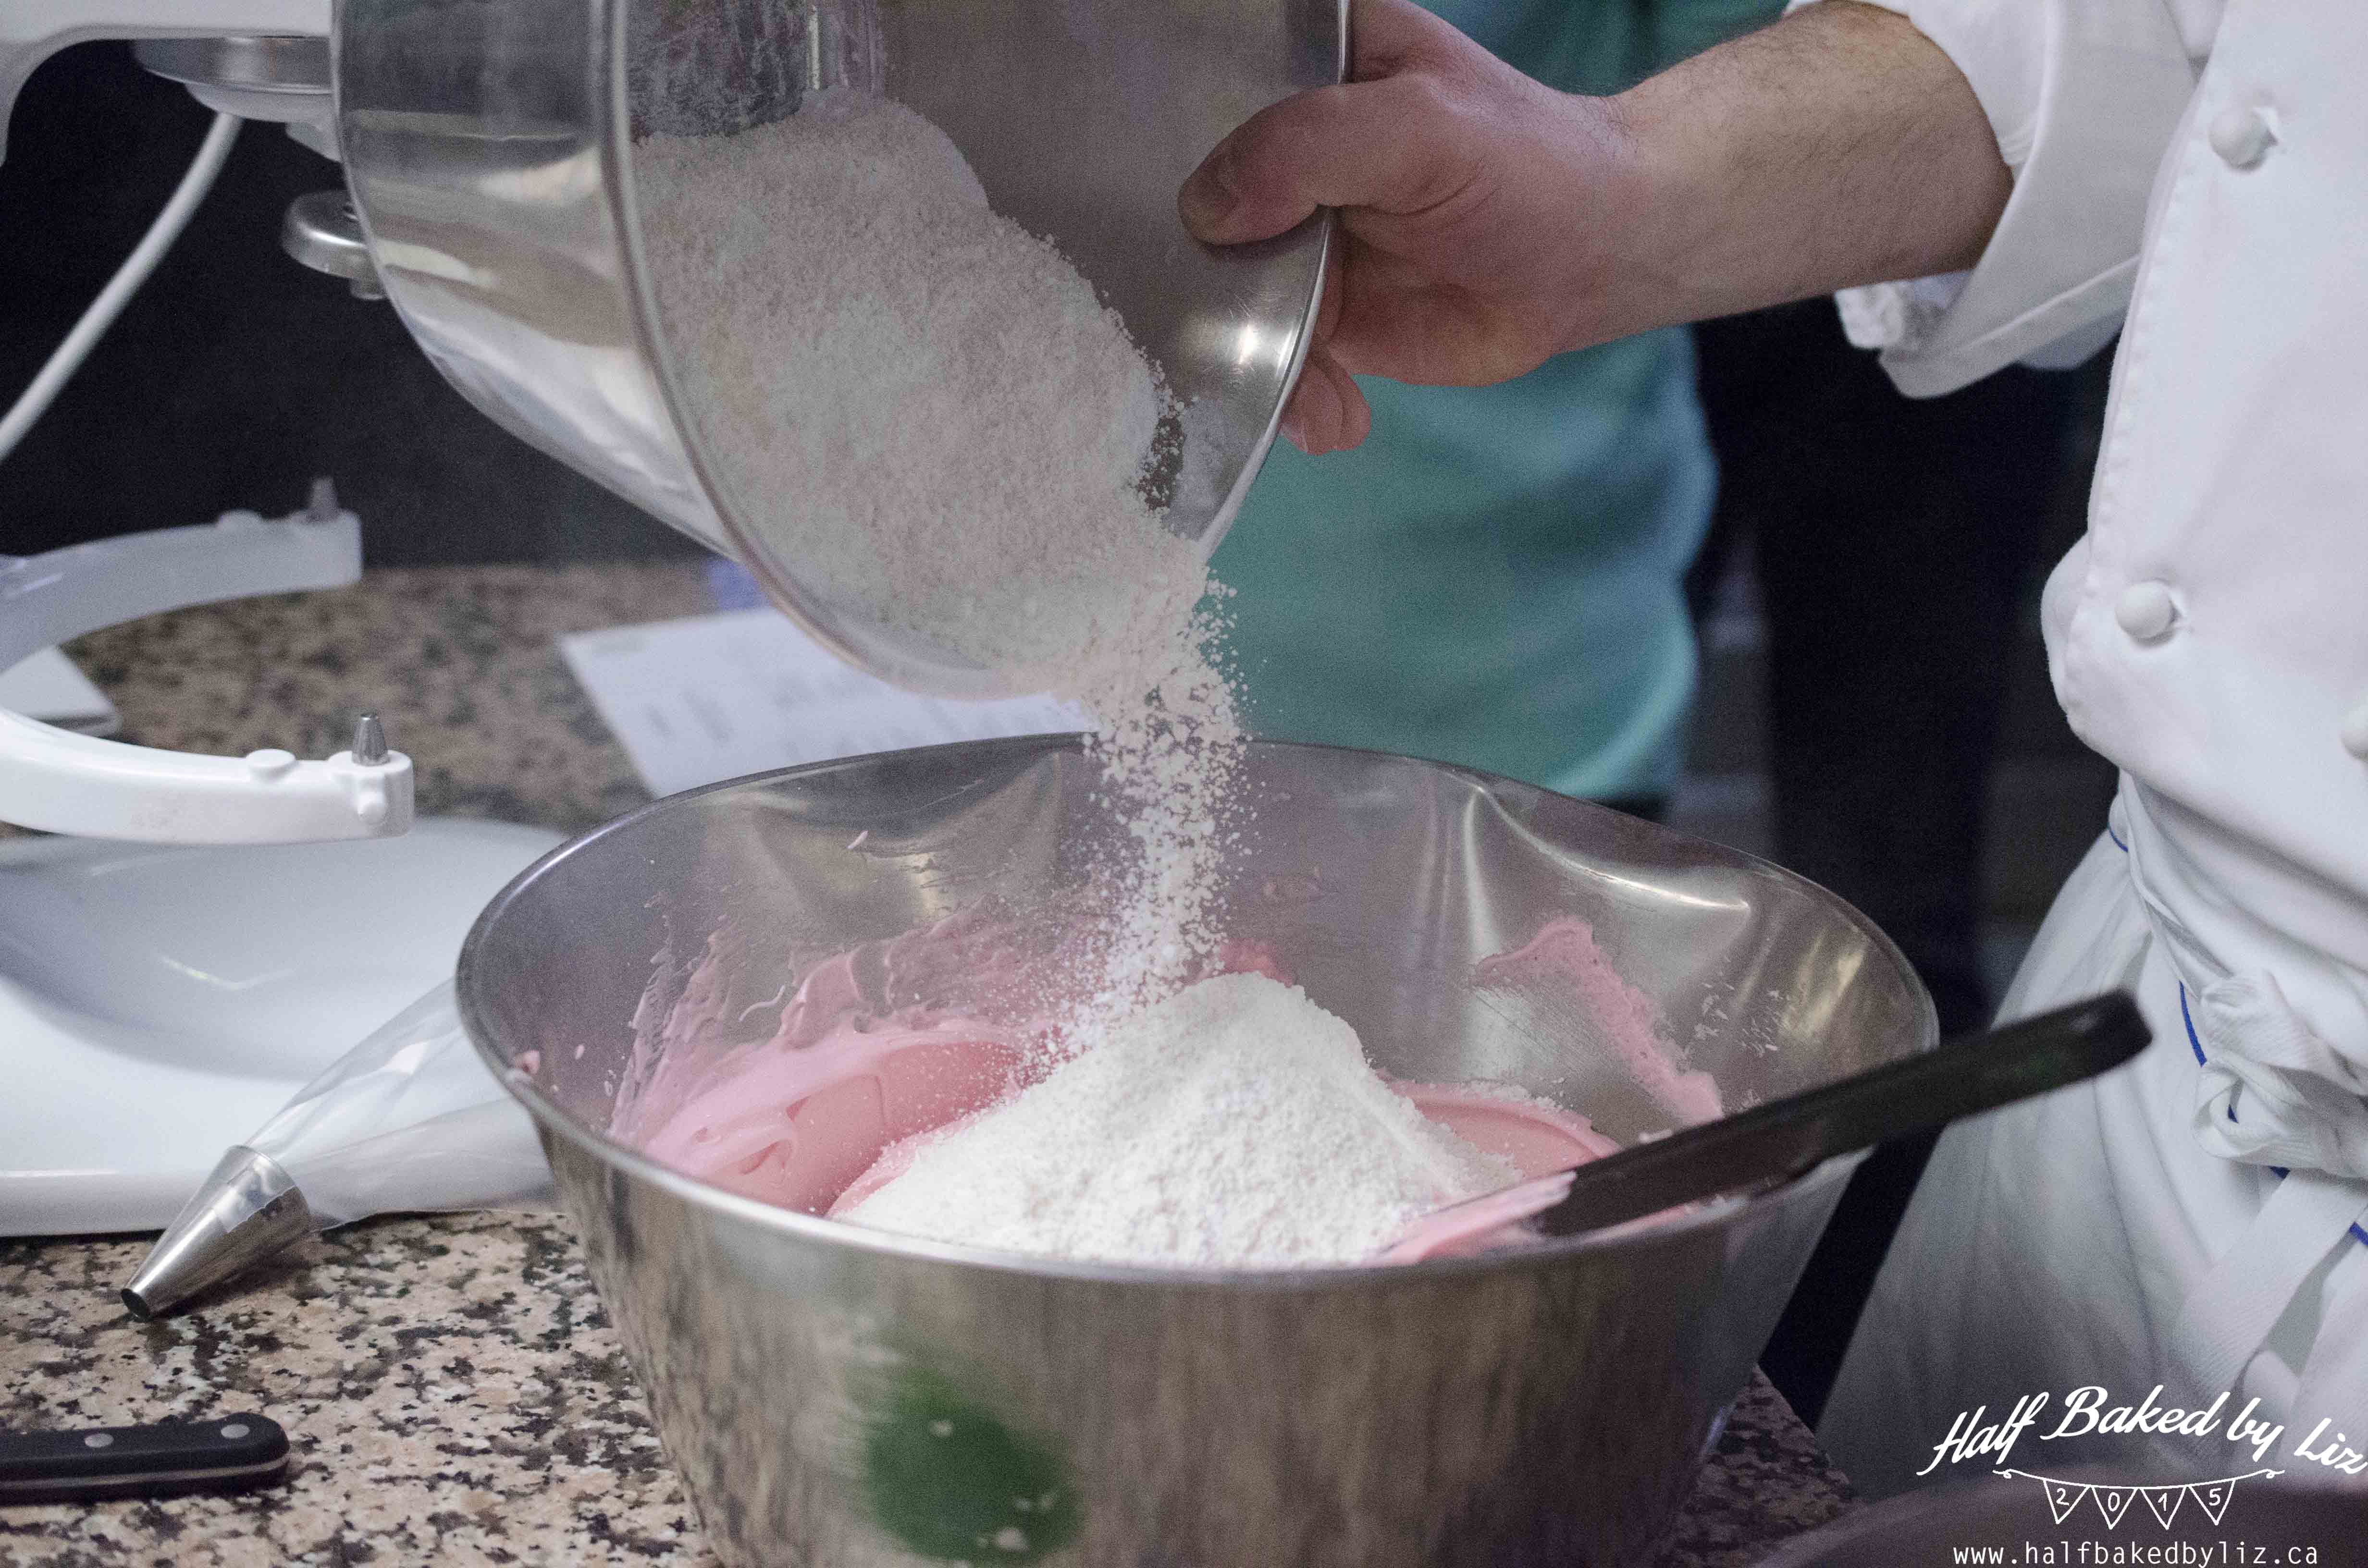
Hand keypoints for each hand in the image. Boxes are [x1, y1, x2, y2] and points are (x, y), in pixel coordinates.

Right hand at [1178, 0, 1628, 453]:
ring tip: (1317, 400)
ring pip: (1226, 302)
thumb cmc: (1530, 165)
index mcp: (1304, 66)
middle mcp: (1288, 152)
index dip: (1175, 157)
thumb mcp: (1419, 128)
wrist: (1597, 258)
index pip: (1204, 97)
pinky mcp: (1322, 312)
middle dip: (1206, 289)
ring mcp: (1299, 238)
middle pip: (1198, 215)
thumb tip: (1209, 211)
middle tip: (1239, 339)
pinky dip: (1295, 400)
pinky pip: (1274, 360)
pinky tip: (1335, 418)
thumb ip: (1308, 148)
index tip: (1196, 228)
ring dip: (1255, 365)